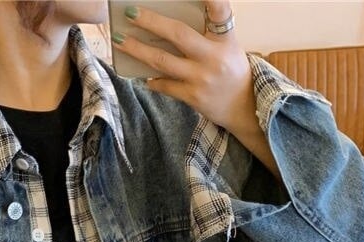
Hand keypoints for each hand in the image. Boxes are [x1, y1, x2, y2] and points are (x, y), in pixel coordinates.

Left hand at [111, 1, 251, 130]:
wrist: (243, 106)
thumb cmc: (229, 68)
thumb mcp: (226, 45)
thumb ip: (206, 32)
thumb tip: (166, 23)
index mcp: (225, 38)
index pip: (221, 12)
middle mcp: (214, 56)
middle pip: (178, 34)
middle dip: (151, 22)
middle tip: (130, 12)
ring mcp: (202, 78)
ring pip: (163, 61)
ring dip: (138, 50)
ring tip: (120, 41)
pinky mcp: (193, 97)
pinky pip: (165, 85)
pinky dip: (153, 79)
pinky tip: (143, 75)